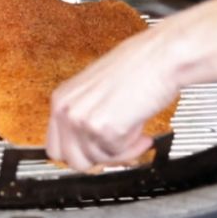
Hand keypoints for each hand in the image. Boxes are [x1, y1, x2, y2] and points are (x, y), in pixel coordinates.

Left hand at [46, 29, 180, 170]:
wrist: (161, 56)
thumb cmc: (137, 67)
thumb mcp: (96, 91)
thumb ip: (85, 117)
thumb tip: (86, 146)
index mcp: (61, 98)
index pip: (55, 148)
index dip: (81, 153)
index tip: (97, 151)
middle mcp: (66, 109)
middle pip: (72, 161)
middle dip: (99, 158)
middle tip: (118, 147)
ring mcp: (82, 120)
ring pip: (96, 160)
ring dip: (120, 152)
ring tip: (135, 132)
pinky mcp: (103, 128)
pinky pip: (116, 155)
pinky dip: (133, 147)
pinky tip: (140, 129)